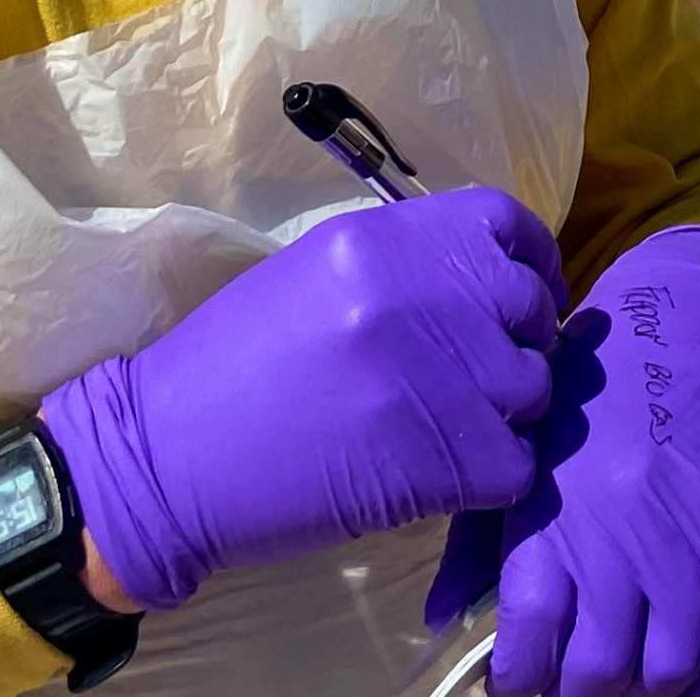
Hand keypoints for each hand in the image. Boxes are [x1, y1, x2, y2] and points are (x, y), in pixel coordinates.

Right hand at [40, 187, 565, 609]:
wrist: (165, 459)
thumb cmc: (230, 368)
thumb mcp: (314, 277)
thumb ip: (401, 266)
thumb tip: (483, 282)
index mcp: (379, 240)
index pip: (503, 222)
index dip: (528, 260)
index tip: (521, 296)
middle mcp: (415, 293)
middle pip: (529, 307)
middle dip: (516, 344)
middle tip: (474, 379)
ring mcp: (434, 375)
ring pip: (533, 389)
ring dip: (504, 416)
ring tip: (444, 431)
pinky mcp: (443, 459)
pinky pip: (516, 464)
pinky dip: (488, 478)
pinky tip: (438, 477)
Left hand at [434, 229, 699, 696]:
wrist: (694, 329)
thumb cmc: (593, 394)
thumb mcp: (523, 457)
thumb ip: (478, 543)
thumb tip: (440, 620)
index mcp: (549, 525)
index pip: (526, 653)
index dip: (517, 685)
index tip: (518, 680)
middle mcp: (619, 547)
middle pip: (598, 678)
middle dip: (581, 695)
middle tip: (576, 682)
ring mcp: (690, 553)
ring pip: (668, 676)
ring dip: (646, 692)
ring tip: (631, 677)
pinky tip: (690, 675)